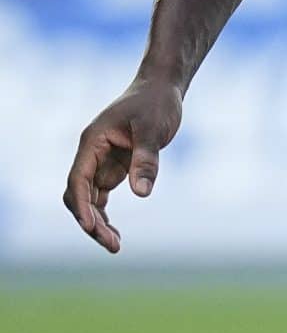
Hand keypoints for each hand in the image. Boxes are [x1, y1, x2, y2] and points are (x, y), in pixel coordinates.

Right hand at [64, 76, 184, 252]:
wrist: (161, 87)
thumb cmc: (156, 102)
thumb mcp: (153, 128)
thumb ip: (146, 159)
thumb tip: (142, 194)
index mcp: (92, 142)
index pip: (78, 180)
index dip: (82, 205)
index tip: (92, 227)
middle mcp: (92, 154)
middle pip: (80, 195)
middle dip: (90, 221)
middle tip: (112, 244)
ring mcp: (101, 161)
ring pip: (89, 199)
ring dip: (97, 222)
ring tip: (115, 245)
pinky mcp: (115, 166)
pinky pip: (101, 195)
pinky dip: (104, 213)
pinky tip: (114, 233)